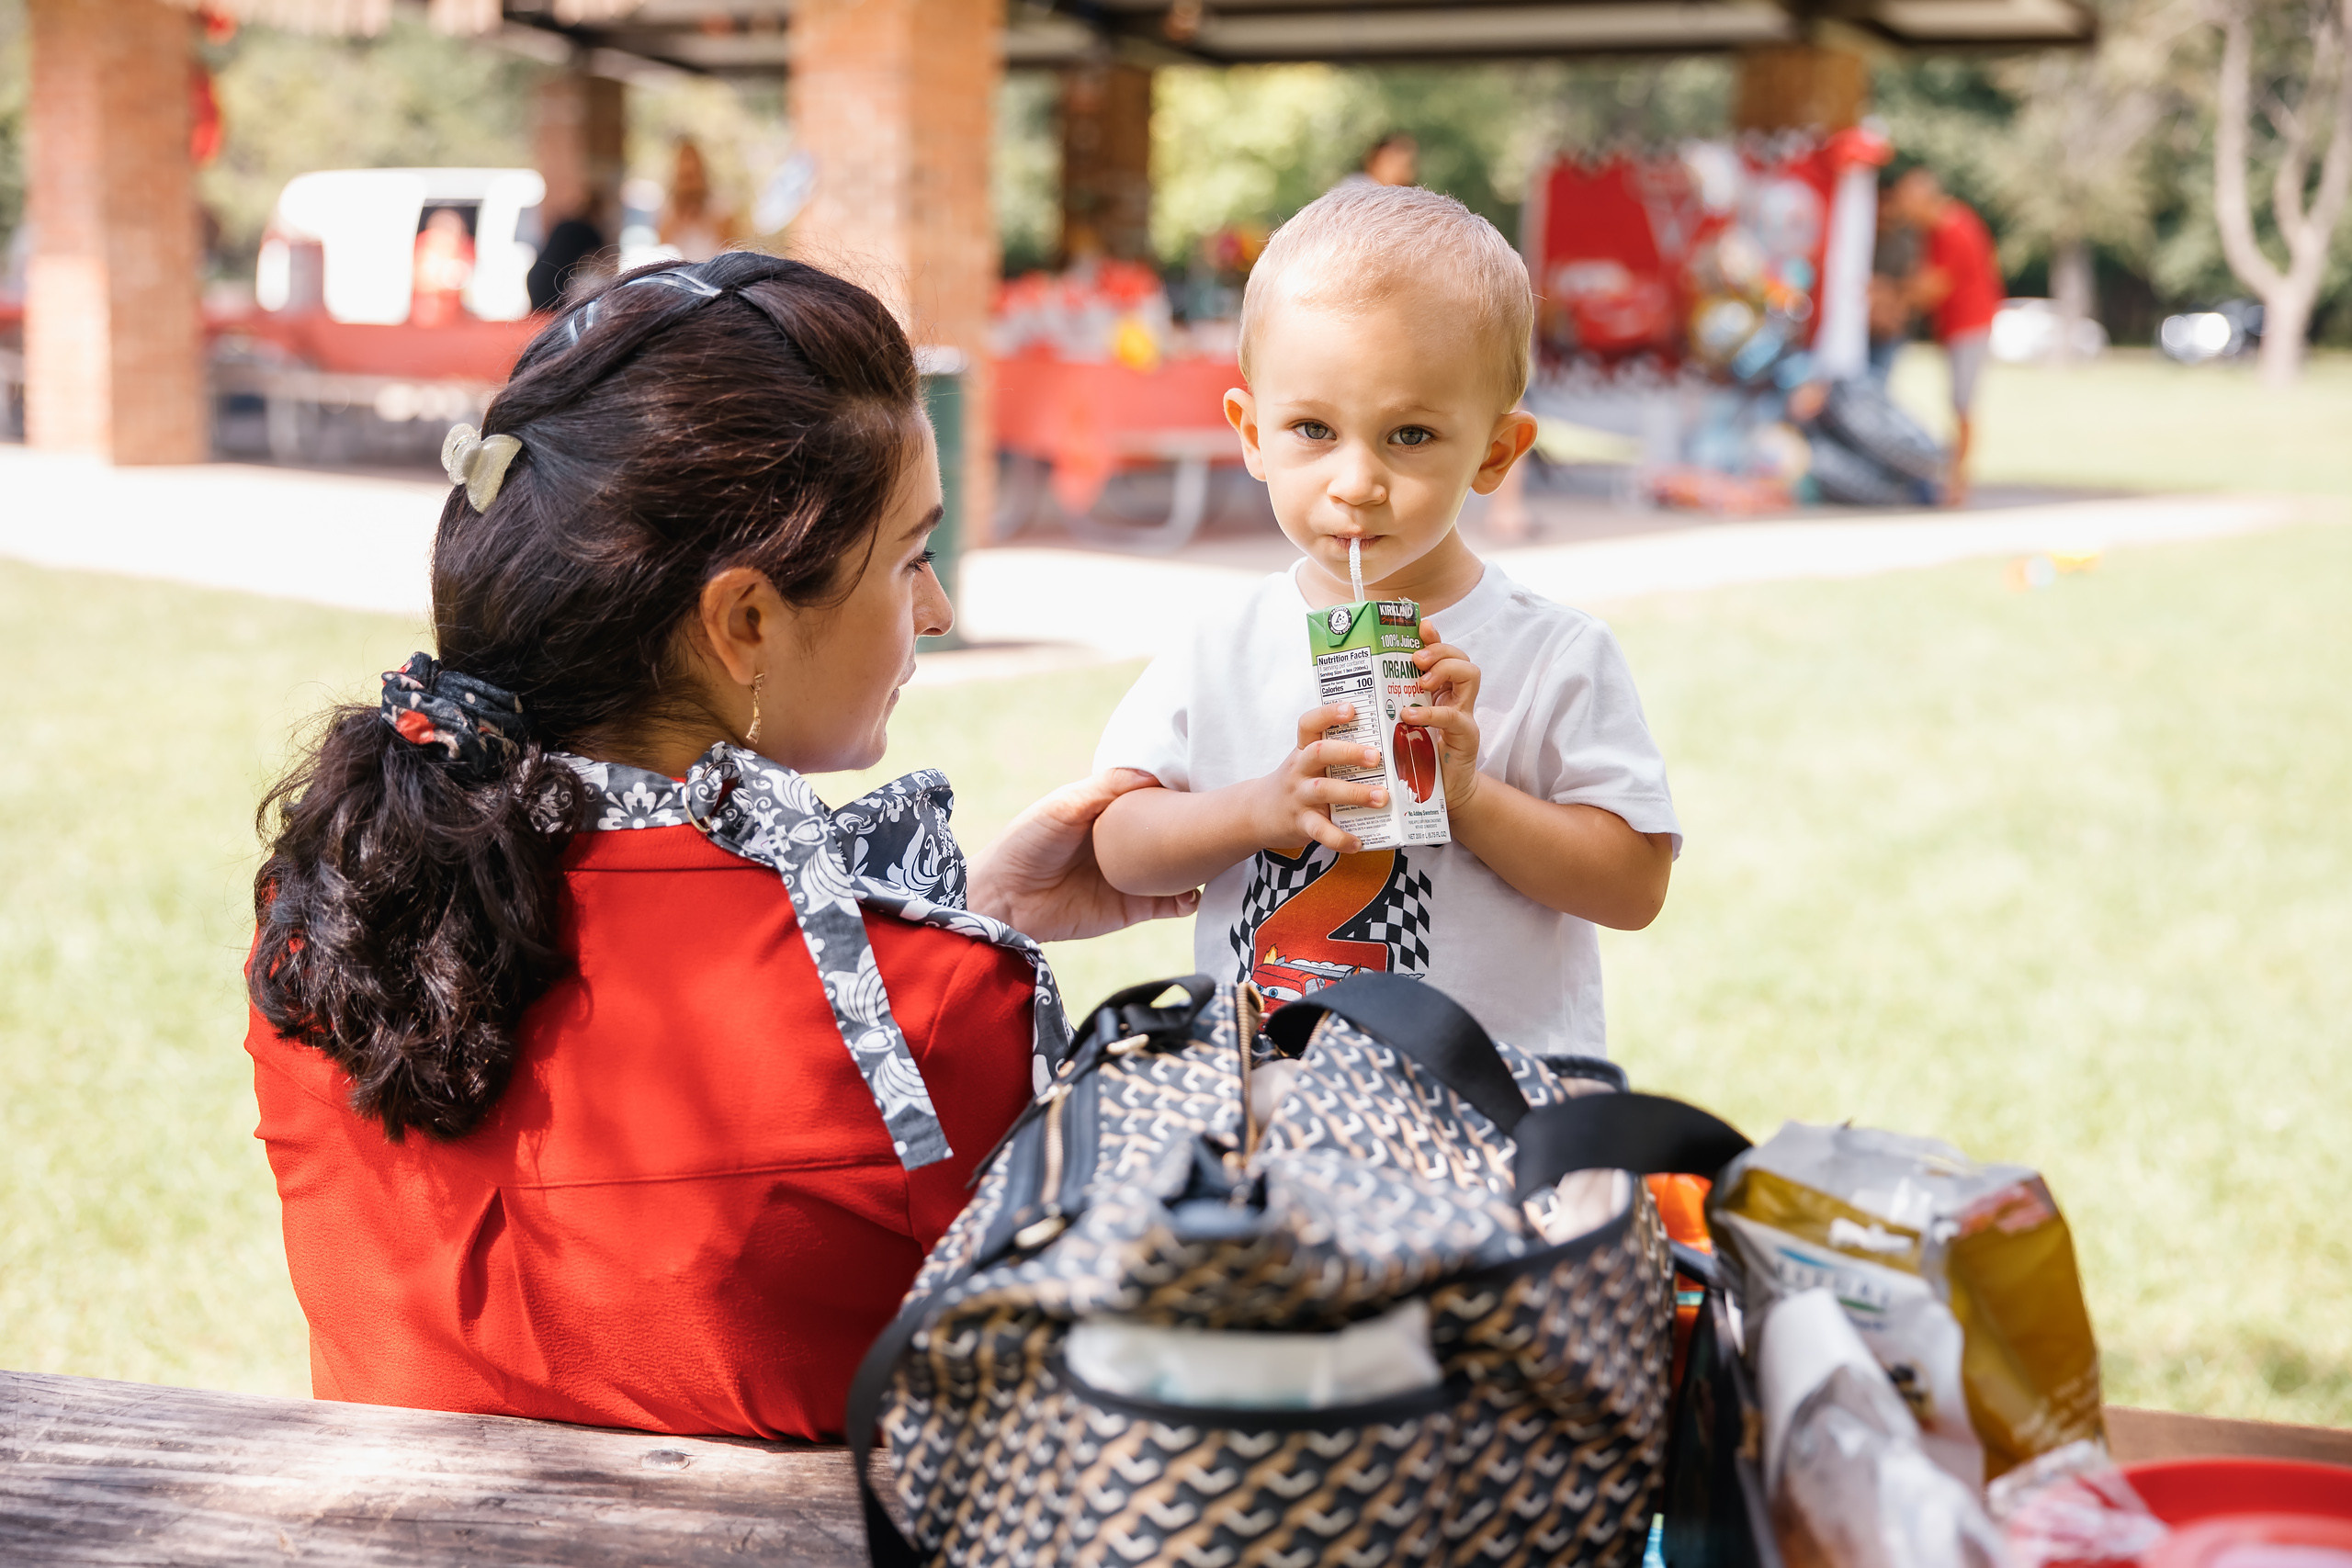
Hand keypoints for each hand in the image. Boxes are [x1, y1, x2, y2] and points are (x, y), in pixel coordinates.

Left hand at [968, 769, 1200, 942]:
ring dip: (1205, 865)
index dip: (1184, 790)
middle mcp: (1131, 841)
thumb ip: (1107, 788)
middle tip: (1229, 821)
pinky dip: (1189, 900)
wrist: (1005, 900)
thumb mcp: (1065, 805)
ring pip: (1183, 868)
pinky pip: (1172, 903)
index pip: (1159, 796)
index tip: (1212, 782)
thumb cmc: (1027, 843)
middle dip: (1203, 827)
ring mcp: (1137, 875)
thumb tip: (1155, 776)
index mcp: (1115, 810)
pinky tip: (1195, 893)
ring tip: (1222, 857)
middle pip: (1178, 832)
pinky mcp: (1135, 908)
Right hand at [1249, 701, 1387, 855]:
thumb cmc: (1296, 784)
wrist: (1257, 813)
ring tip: (1381, 797)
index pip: (1309, 723)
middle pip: (1319, 752)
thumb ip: (1335, 757)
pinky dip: (1339, 837)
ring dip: (1354, 793)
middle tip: (1377, 757)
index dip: (1328, 713)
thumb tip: (1387, 752)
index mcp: (1303, 751)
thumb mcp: (1307, 764)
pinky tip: (1358, 842)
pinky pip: (1320, 830)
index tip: (1351, 709)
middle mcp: (1299, 769)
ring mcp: (1298, 796)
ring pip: (1324, 790)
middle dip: (1349, 752)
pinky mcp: (1300, 823)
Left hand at [1402, 621, 1483, 811]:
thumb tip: (1354, 685)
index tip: (1421, 626)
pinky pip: (1455, 716)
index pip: (1444, 654)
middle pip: (1461, 657)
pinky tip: (1410, 714)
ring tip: (1420, 680)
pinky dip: (1432, 711)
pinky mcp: (1466, 737)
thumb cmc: (1414, 760)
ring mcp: (1464, 715)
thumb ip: (1387, 705)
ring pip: (1471, 674)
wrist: (1436, 797)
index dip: (1434, 638)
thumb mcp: (1397, 726)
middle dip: (1440, 650)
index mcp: (1439, 692)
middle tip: (1415, 660)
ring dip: (1445, 670)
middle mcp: (1456, 698)